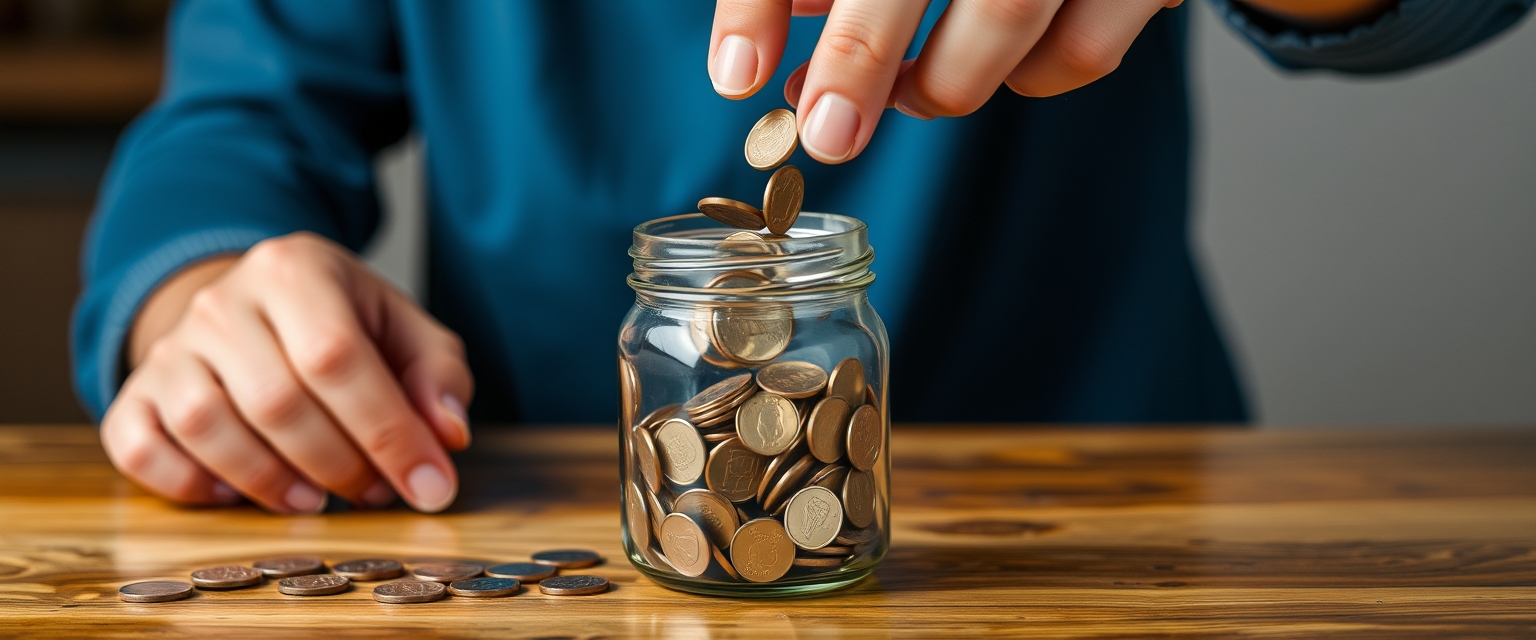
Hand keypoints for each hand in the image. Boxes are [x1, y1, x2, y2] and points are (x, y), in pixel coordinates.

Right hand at [100, 233, 472, 512]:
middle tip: (375, 492)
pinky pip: (140, 448)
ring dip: (270, 482)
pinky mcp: (135, 392)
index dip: (388, 432)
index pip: (337, 357)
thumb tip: (446, 435)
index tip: (428, 485)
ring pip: (208, 427)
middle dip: (339, 464)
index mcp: (295, 270)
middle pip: (276, 401)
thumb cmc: (340, 325)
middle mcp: (222, 301)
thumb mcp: (403, 329)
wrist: (252, 309)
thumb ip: (439, 375)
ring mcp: (170, 347)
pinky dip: (187, 484)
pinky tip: (237, 492)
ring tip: (317, 499)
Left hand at [709, 0, 1182, 162]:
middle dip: (862, 58)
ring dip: (942, 83)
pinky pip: (1082, 52)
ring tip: (907, 96)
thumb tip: (769, 23)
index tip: (735, 75)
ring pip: (1009, 22)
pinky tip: (999, 64)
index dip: (759, 3)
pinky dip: (1031, 78)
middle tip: (824, 132)